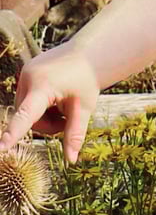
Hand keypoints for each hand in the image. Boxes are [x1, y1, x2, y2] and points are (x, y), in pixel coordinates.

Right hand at [0, 44, 99, 163]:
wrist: (87, 54)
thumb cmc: (87, 81)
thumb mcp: (85, 107)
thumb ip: (75, 133)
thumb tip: (71, 161)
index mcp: (43, 86)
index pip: (26, 115)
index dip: (13, 133)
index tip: (1, 147)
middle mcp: (28, 78)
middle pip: (30, 119)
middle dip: (49, 123)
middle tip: (67, 112)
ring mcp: (23, 75)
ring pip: (27, 112)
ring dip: (44, 114)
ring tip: (62, 101)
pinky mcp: (23, 74)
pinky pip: (27, 101)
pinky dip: (41, 104)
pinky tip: (54, 93)